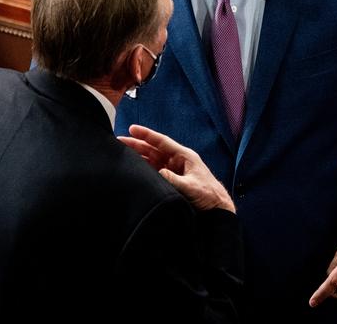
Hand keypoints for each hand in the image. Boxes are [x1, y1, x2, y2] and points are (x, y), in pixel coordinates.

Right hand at [120, 125, 235, 212]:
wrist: (217, 208)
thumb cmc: (209, 195)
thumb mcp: (191, 187)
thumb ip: (174, 180)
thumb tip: (159, 172)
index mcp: (185, 156)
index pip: (162, 142)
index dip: (147, 135)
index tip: (132, 128)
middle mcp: (178, 161)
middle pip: (154, 149)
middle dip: (138, 144)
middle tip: (120, 140)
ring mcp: (174, 170)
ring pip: (153, 159)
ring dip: (139, 156)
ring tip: (122, 152)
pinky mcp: (172, 180)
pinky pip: (155, 171)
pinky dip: (144, 168)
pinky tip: (134, 167)